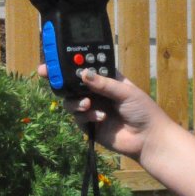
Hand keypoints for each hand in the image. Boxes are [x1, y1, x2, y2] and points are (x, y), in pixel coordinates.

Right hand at [37, 65, 173, 161]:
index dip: (70, 62)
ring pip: (71, 100)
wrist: (148, 138)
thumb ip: (104, 83)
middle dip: (59, 78)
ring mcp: (92, 108)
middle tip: (46, 72)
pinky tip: (100, 117)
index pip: (85, 67)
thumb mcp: (126, 92)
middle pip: (72, 83)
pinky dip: (86, 116)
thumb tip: (83, 73)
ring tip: (87, 104)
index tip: (54, 57)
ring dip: (75, 101)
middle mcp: (97, 92)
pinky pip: (78, 117)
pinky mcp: (89, 125)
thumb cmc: (143, 111)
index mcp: (107, 79)